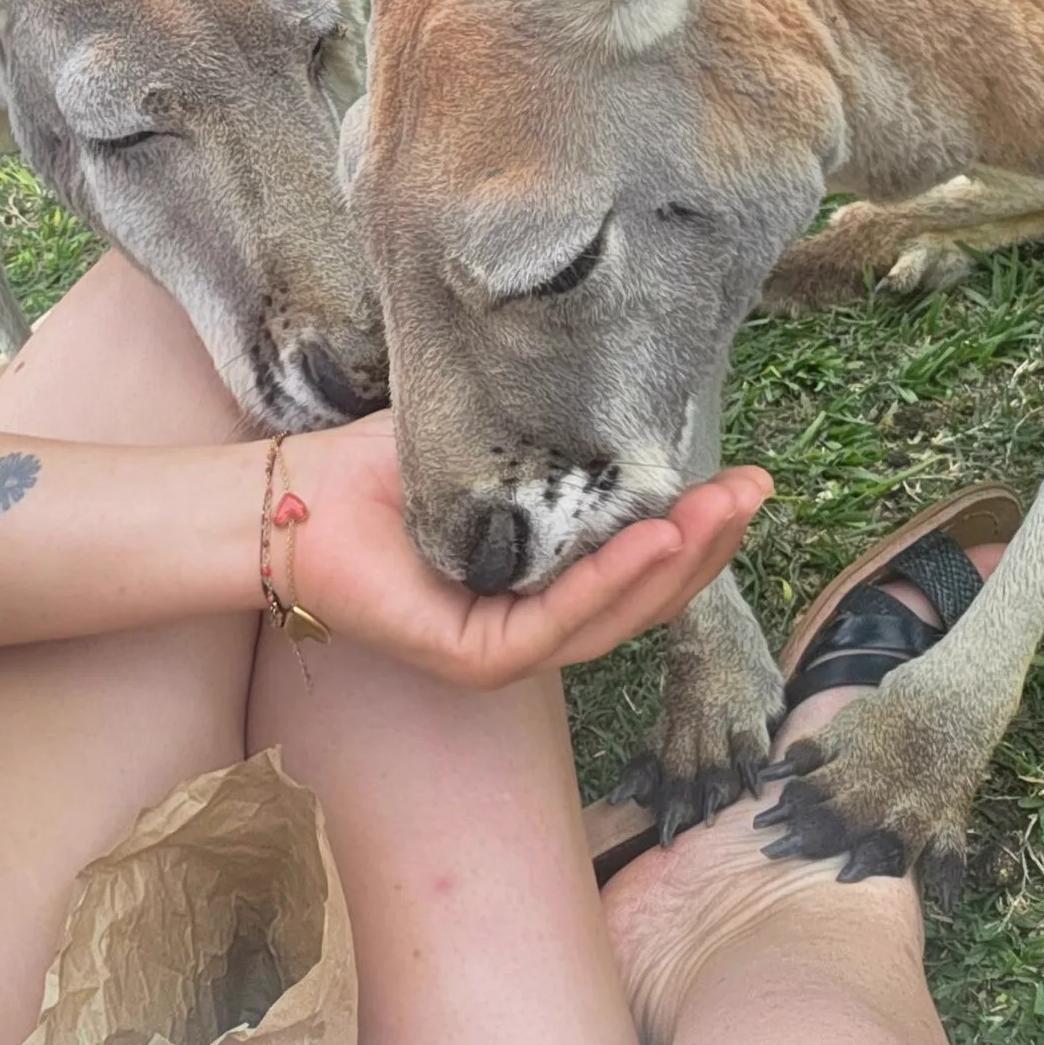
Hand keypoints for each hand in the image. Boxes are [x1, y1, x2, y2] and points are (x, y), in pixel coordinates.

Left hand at [286, 416, 771, 688]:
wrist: (289, 497)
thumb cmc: (374, 470)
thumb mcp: (482, 445)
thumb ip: (547, 439)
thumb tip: (620, 386)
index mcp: (541, 586)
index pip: (637, 571)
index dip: (697, 532)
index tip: (745, 479)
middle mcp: (531, 628)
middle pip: (644, 602)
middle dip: (707, 546)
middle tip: (754, 491)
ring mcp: (504, 652)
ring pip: (613, 619)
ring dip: (674, 563)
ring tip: (717, 510)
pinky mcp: (473, 658)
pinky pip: (558, 624)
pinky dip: (609, 581)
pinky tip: (652, 538)